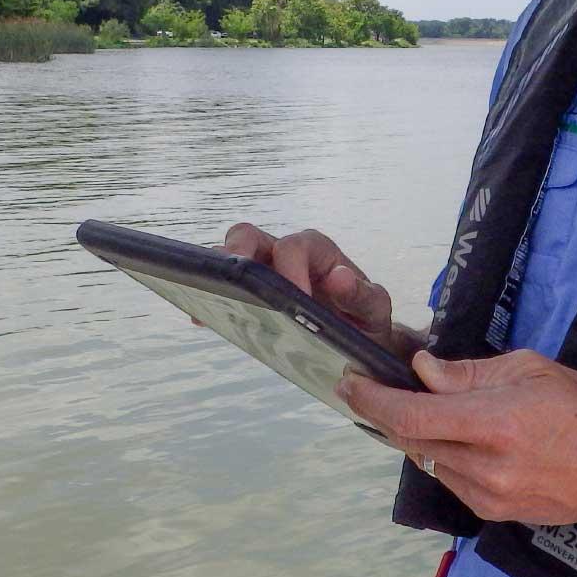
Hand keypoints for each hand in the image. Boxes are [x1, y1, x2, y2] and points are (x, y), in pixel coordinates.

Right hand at [222, 222, 421, 360]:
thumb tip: (339, 278)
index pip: (294, 246)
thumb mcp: (374, 311)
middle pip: (249, 236)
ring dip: (218, 271)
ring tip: (211, 297)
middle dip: (238, 252)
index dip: (290, 268)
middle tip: (238, 283)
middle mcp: (284, 253)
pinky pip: (222, 285)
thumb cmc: (363, 320)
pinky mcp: (248, 292)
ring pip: (229, 254)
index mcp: (317, 252)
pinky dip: (209, 295)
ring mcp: (262, 270)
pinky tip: (202, 316)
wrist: (356, 341)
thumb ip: (361, 295)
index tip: (296, 299)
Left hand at [337, 348, 576, 525]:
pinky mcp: (492, 511)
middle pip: (411, 440)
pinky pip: (448, 478)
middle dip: (387, 414)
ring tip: (425, 409)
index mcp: (494, 422)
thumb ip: (469, 373)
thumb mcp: (529, 369)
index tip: (350, 383)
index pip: (411, 416)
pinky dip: (441, 454)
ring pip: (427, 460)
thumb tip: (423, 371)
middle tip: (374, 389)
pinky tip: (456, 437)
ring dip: (416, 435)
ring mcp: (487, 495)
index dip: (373, 400)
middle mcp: (484, 465)